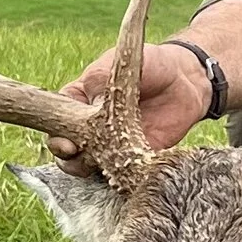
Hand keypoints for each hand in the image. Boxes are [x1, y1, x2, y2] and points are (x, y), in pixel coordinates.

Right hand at [47, 42, 213, 172]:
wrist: (186, 81)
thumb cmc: (150, 65)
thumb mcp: (124, 63)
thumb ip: (103, 79)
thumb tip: (91, 103)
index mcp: (79, 99)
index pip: (56, 119)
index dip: (55, 133)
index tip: (64, 142)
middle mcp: (89, 125)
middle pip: (64, 149)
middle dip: (65, 157)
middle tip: (77, 154)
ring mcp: (108, 145)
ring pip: (85, 166)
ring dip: (87, 170)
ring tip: (101, 164)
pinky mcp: (131, 159)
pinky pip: (117, 175)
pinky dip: (117, 178)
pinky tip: (125, 173)